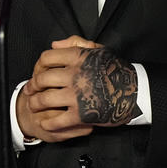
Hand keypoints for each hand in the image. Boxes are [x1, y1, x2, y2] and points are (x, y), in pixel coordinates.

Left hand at [18, 39, 138, 142]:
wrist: (136, 92)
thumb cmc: (116, 70)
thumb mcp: (99, 50)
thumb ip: (75, 44)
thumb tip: (54, 44)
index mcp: (78, 57)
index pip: (47, 57)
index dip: (39, 64)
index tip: (38, 70)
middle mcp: (75, 74)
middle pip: (42, 79)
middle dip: (33, 86)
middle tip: (30, 90)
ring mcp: (77, 95)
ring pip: (45, 99)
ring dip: (36, 104)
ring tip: (34, 105)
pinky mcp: (81, 114)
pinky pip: (57, 120)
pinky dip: (48, 123)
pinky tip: (46, 122)